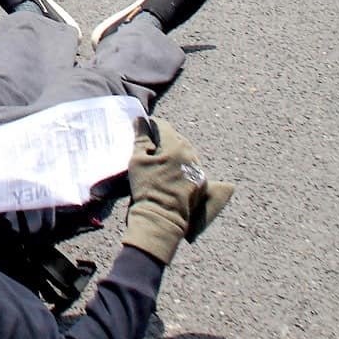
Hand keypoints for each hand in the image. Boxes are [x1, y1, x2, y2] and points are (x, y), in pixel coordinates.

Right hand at [118, 118, 210, 265]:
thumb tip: (141, 120)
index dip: (151, 125)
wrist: (162, 218)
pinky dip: (181, 165)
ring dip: (174, 152)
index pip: (163, 127)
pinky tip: (170, 173)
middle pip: (177, 139)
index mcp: (176, 146)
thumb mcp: (138, 161)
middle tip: (150, 145)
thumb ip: (141, 138)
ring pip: (186, 152)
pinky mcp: (201, 182)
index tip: (143, 127)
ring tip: (160, 159)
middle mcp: (191, 154)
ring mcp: (198, 169)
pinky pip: (191, 167)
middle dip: (164, 139)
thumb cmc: (146, 188)